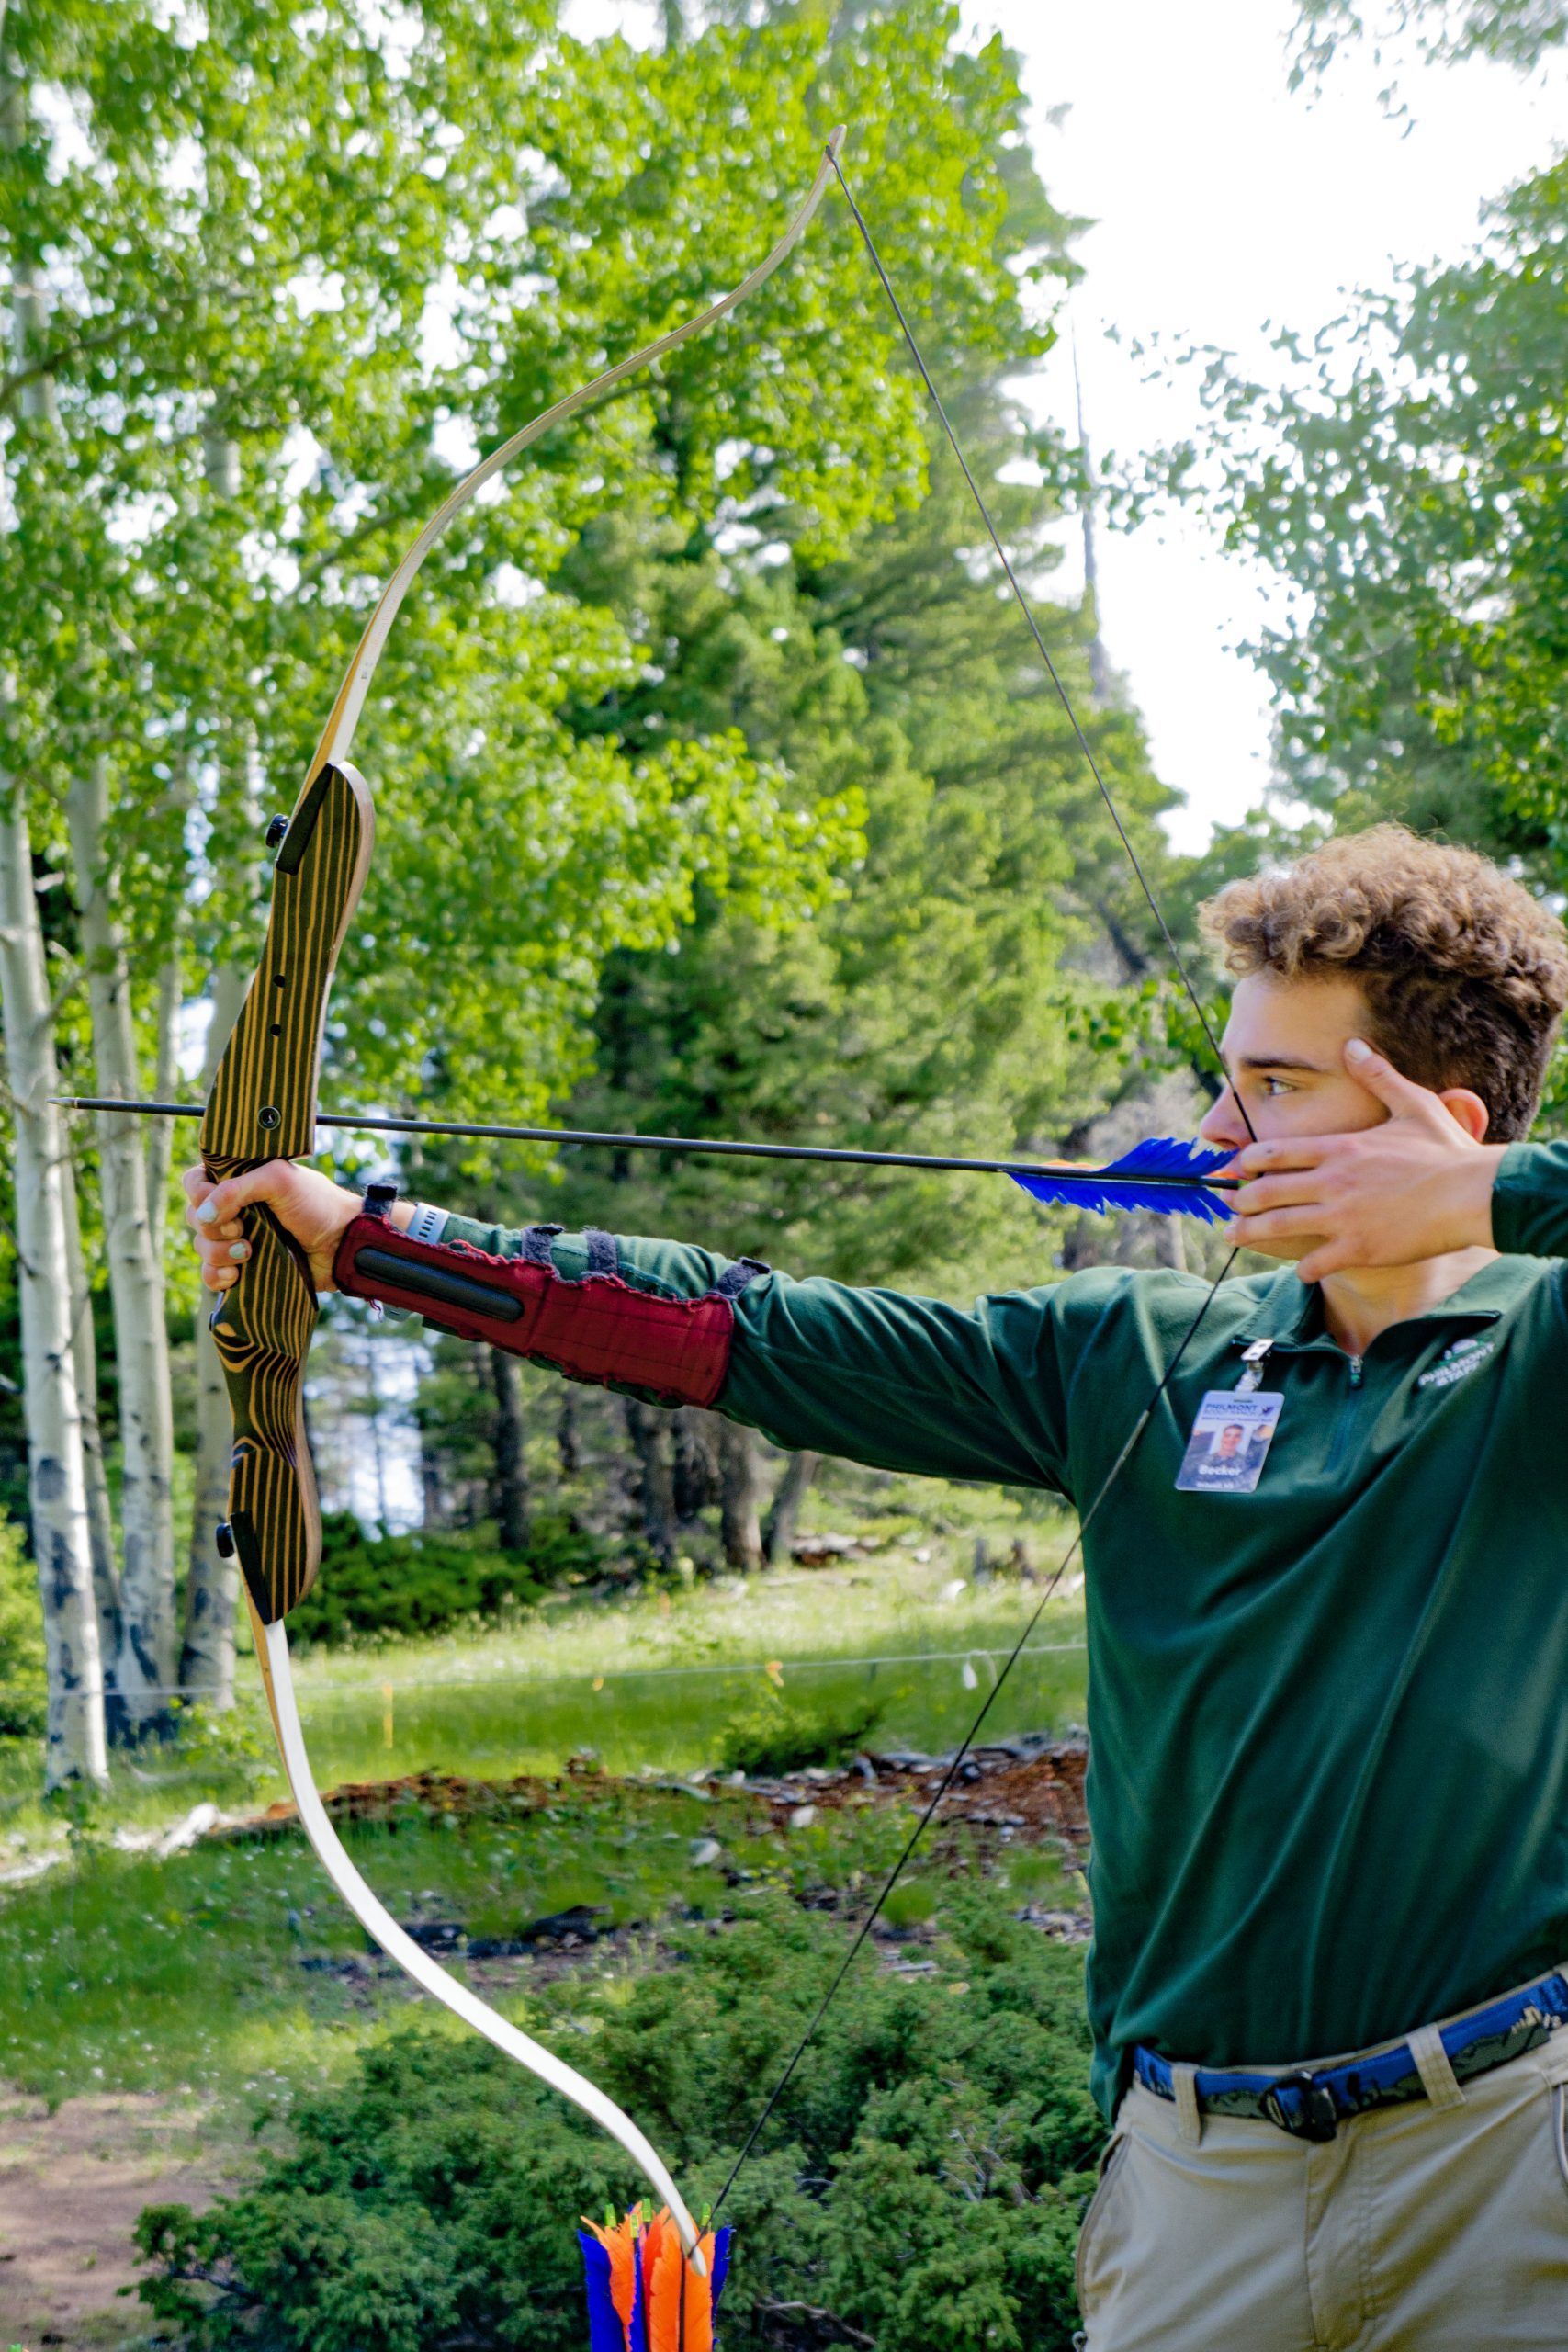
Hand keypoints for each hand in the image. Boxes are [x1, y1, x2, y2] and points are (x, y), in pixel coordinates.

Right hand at [182, 1160, 363, 1296]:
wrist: (343, 1246)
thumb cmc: (318, 1206)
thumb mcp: (280, 1180)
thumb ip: (237, 1189)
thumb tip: (203, 1215)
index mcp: (240, 1181)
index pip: (195, 1181)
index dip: (198, 1193)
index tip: (214, 1200)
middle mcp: (234, 1209)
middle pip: (195, 1217)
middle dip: (214, 1227)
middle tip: (243, 1228)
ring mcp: (238, 1239)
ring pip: (202, 1247)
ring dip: (219, 1252)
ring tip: (249, 1252)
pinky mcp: (243, 1268)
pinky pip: (210, 1275)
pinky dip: (217, 1276)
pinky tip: (237, 1276)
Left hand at [1228, 1038, 1505, 1282]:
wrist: (1473, 1194)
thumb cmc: (1446, 1150)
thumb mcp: (1412, 1104)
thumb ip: (1377, 1076)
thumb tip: (1353, 1046)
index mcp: (1340, 1148)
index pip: (1274, 1152)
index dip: (1249, 1162)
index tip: (1240, 1169)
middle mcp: (1332, 1182)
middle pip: (1265, 1191)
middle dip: (1241, 1200)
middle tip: (1230, 1207)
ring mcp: (1342, 1218)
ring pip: (1278, 1226)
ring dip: (1250, 1233)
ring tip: (1235, 1235)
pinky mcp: (1358, 1249)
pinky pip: (1314, 1263)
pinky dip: (1302, 1268)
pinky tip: (1300, 1270)